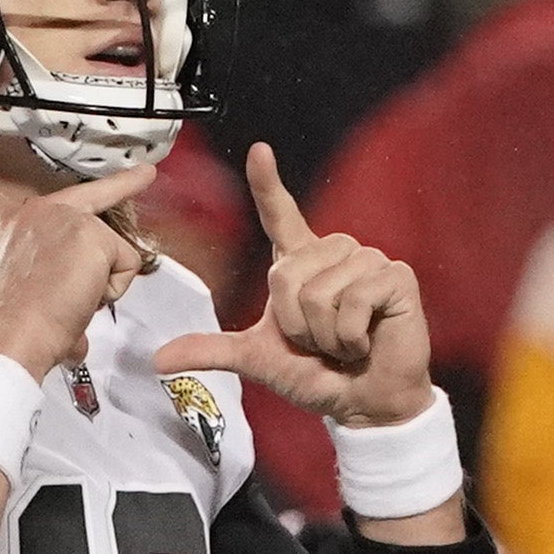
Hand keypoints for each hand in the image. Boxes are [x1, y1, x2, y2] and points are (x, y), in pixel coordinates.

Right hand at [0, 162, 158, 378]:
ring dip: (101, 283)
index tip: (136, 174)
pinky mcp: (91, 234)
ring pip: (111, 248)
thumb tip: (76, 337)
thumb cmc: (14, 324)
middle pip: (96, 205)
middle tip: (145, 175)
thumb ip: (54, 286)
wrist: (11, 335)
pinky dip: (112, 290)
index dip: (103, 192)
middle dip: (121, 195)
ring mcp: (65, 217)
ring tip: (70, 303)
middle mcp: (38, 211)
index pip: (67, 203)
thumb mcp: (26, 290)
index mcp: (18, 223)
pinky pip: (127, 264)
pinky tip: (82, 301)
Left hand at [154, 144, 432, 426]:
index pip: (279, 215)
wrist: (362, 403)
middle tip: (319, 343)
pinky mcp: (396, 277)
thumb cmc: (317, 374)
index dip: (267, 184)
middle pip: (284, 275)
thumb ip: (212, 351)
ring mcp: (367, 260)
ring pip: (318, 292)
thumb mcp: (257, 360)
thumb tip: (158, 359)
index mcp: (300, 262)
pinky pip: (352, 303)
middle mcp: (333, 252)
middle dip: (294, 325)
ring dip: (323, 334)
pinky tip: (364, 343)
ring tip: (343, 342)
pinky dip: (350, 336)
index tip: (258, 150)